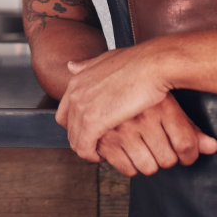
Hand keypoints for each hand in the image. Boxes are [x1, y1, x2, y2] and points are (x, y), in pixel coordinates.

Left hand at [55, 43, 176, 161]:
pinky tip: (104, 156)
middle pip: (68, 127)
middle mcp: (75, 94)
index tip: (91, 130)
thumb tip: (71, 66)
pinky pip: (84, 148)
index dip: (76, 124)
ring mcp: (82, 108)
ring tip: (102, 153)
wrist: (152, 65)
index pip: (64, 111)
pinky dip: (91, 156)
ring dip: (87, 149)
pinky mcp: (93, 122)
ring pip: (75, 139)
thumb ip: (88, 66)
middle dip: (81, 137)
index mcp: (77, 81)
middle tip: (96, 144)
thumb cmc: (139, 63)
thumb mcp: (107, 59)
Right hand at [94, 94, 216, 176]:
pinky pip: (128, 169)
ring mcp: (123, 129)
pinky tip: (128, 151)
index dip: (190, 155)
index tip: (186, 154)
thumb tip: (213, 148)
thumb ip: (190, 128)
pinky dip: (129, 166)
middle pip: (169, 159)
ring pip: (149, 167)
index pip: (186, 145)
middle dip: (167, 158)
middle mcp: (142, 117)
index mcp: (161, 105)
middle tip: (161, 148)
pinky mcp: (105, 140)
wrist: (103, 75)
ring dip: (148, 163)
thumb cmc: (141, 88)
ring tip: (144, 149)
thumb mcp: (168, 103)